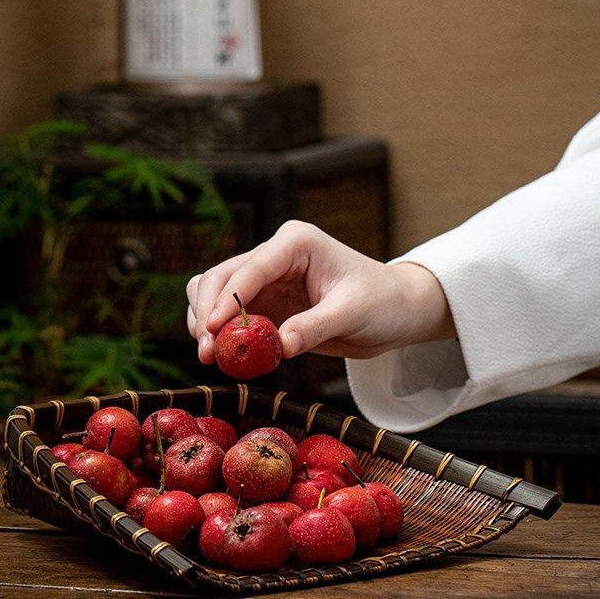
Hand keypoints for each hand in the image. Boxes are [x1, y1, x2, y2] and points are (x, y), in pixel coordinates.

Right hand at [186, 220, 454, 363]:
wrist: (394, 311)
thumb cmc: (381, 302)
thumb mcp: (352, 314)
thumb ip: (314, 328)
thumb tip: (279, 347)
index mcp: (296, 243)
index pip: (251, 268)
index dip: (226, 299)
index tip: (212, 329)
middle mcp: (274, 255)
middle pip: (220, 277)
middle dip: (207, 312)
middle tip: (207, 352)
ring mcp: (266, 279)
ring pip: (215, 292)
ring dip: (205, 321)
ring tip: (211, 355)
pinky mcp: (265, 302)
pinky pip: (228, 314)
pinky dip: (220, 333)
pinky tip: (227, 355)